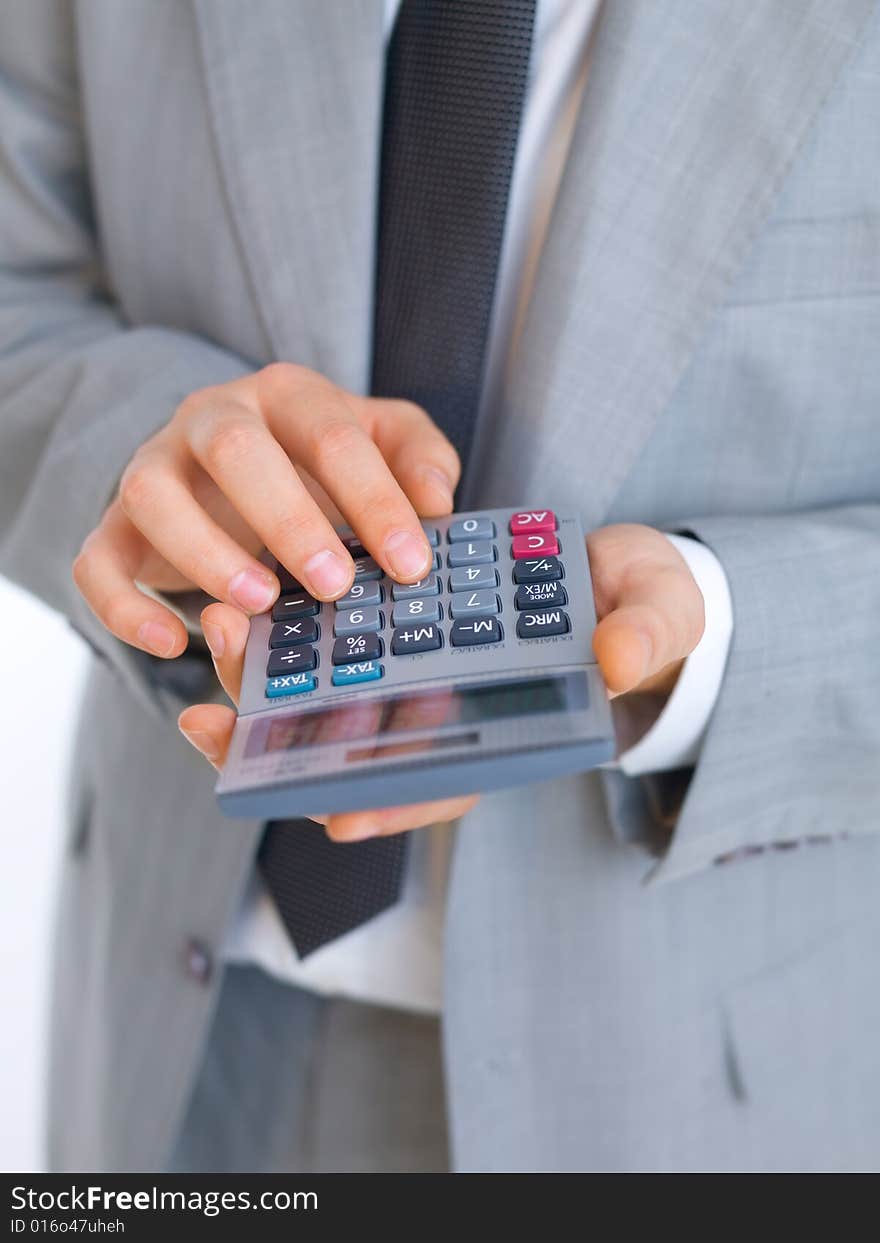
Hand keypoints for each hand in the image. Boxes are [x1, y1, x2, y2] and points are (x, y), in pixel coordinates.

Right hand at [73, 363, 459, 656]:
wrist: (226, 465)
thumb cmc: (314, 459)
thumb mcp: (377, 443)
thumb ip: (415, 457)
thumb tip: (437, 500)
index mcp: (284, 396)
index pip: (331, 435)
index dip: (374, 500)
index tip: (411, 565)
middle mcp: (209, 419)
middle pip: (235, 449)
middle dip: (288, 519)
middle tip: (334, 585)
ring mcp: (154, 468)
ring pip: (151, 496)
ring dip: (204, 553)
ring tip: (259, 606)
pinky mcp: (116, 526)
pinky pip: (96, 560)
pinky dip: (123, 606)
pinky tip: (171, 644)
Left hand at [177, 522, 701, 841]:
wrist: (623, 568)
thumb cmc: (646, 610)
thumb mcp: (662, 617)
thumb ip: (646, 636)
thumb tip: (615, 659)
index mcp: (511, 729)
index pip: (448, 782)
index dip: (393, 802)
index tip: (335, 812)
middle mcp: (454, 709)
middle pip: (365, 748)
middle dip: (290, 745)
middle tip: (218, 724)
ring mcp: (423, 667)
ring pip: (335, 693)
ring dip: (268, 680)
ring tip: (219, 635)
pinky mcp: (402, 618)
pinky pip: (339, 632)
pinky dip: (291, 625)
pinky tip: (242, 596)